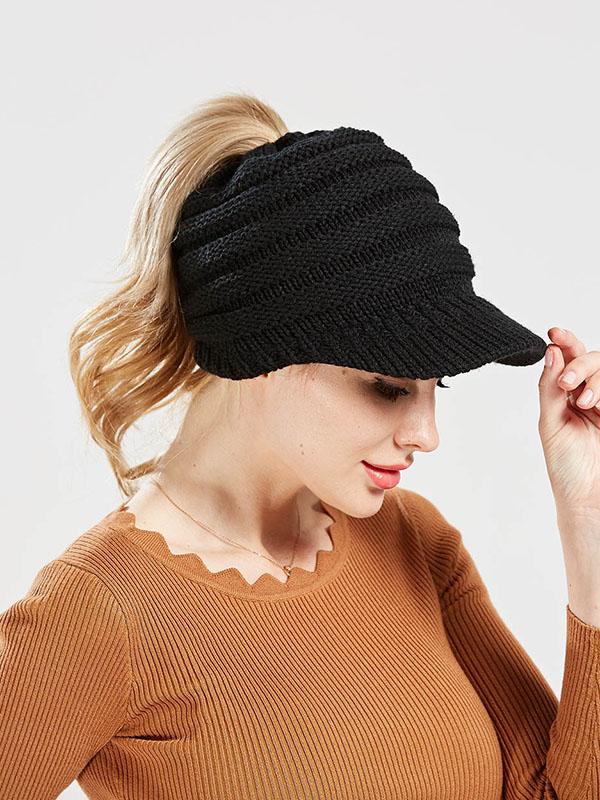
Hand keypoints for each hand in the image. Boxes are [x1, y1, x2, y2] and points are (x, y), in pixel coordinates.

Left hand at [537, 327, 599, 515]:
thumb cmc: (566, 467)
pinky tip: (598, 405)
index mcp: (567, 394)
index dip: (565, 341)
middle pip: (592, 358)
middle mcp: (590, 394)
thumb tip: (551, 352)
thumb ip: (550, 388)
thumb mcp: (551, 424)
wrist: (588, 499)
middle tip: (567, 384)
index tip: (554, 333)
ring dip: (595, 379)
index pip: (568, 358)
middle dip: (580, 364)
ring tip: (586, 403)